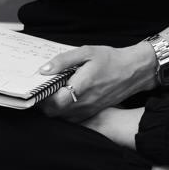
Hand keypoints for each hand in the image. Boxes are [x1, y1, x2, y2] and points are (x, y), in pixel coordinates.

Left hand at [36, 43, 156, 121]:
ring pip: (63, 117)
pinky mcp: (93, 112)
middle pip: (55, 113)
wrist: (133, 71)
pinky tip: (63, 96)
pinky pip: (73, 117)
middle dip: (43, 103)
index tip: (35, 87)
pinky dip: (63, 110)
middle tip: (39, 88)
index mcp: (82, 87)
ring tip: (49, 91)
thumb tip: (44, 70)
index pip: (55, 102)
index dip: (42, 97)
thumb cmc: (110, 59)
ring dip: (52, 107)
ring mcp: (89, 110)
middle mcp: (85, 103)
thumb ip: (63, 61)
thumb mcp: (86, 52)